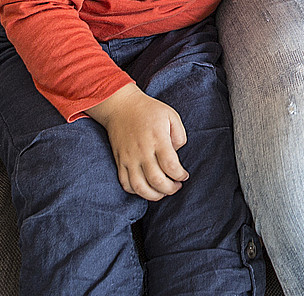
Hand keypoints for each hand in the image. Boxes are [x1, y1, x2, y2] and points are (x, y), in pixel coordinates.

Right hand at [85, 83, 187, 200]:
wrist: (121, 107)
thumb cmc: (149, 111)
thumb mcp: (171, 115)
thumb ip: (180, 134)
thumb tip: (178, 152)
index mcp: (158, 139)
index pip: (170, 166)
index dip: (180, 175)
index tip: (184, 176)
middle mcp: (142, 151)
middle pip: (157, 180)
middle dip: (170, 189)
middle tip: (176, 186)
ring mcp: (129, 158)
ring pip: (140, 187)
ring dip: (154, 195)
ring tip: (163, 192)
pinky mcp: (119, 162)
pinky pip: (126, 184)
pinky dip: (136, 192)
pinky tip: (146, 188)